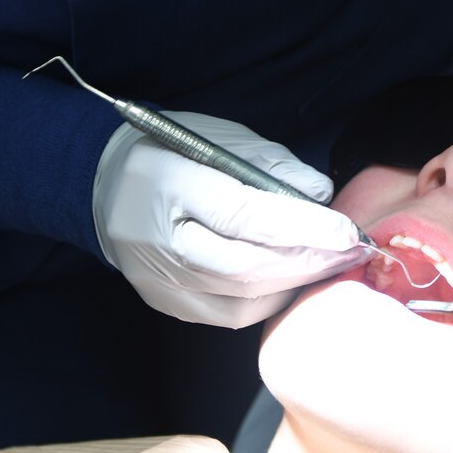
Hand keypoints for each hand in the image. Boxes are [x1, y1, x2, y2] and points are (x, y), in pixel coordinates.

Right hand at [92, 111, 365, 326]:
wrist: (100, 185)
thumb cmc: (165, 151)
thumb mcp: (215, 137)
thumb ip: (269, 165)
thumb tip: (320, 195)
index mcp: (169, 185)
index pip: (246, 216)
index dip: (302, 228)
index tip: (347, 231)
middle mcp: (161, 241)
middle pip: (248, 266)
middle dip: (310, 262)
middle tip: (353, 252)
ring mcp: (159, 280)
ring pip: (242, 298)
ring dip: (294, 283)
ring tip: (330, 265)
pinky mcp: (165, 303)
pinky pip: (229, 314)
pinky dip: (268, 299)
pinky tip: (291, 280)